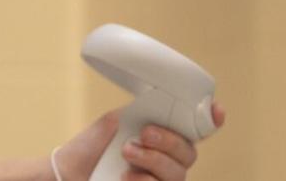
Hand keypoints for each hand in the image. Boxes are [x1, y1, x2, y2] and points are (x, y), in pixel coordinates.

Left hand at [52, 104, 226, 180]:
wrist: (68, 171)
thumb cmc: (91, 148)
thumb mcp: (108, 124)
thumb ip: (128, 116)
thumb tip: (138, 113)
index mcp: (162, 135)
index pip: (196, 130)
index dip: (211, 120)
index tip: (216, 110)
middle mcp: (167, 159)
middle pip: (189, 153)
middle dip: (169, 141)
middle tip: (143, 134)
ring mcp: (160, 179)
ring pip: (178, 173)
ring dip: (154, 160)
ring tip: (127, 153)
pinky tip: (126, 176)